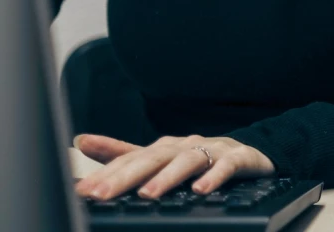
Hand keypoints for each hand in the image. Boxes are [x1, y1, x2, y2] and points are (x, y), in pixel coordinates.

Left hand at [73, 134, 273, 199]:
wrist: (253, 153)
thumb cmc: (202, 159)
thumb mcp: (160, 158)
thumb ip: (121, 153)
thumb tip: (80, 140)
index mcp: (164, 148)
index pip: (130, 159)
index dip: (106, 174)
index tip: (83, 190)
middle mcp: (184, 146)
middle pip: (153, 158)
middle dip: (125, 176)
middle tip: (101, 194)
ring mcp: (212, 150)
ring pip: (187, 161)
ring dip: (167, 177)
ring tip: (147, 194)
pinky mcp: (238, 157)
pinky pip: (226, 165)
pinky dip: (214, 176)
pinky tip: (201, 190)